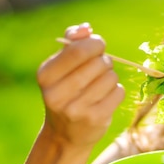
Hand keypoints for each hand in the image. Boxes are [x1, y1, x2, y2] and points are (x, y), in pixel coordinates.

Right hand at [20, 23, 124, 163]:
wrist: (65, 134)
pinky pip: (118, 92)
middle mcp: (56, 94)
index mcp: (45, 75)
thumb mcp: (61, 66)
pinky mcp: (95, 120)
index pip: (78, 51)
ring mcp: (76, 109)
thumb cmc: (66, 90)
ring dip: (110, 77)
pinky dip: (116, 91)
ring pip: (111, 77)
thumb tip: (86, 29)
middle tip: (99, 68)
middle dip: (105, 61)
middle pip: (98, 63)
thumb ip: (72, 42)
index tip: (98, 47)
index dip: (95, 44)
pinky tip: (105, 98)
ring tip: (99, 86)